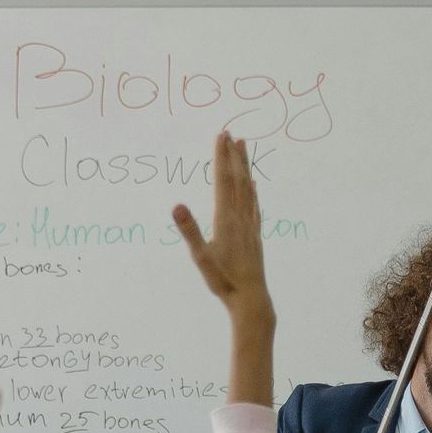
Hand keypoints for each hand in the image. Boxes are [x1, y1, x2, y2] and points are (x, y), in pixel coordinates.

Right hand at [175, 133, 274, 407]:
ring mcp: (250, 226)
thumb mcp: (201, 258)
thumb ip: (189, 230)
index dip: (221, 157)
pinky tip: (253, 185)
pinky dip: (252, 190)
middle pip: (238, 179)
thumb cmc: (223, 281)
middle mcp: (240, 218)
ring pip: (248, 189)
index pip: (223, 180)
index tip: (221, 135)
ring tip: (244, 147)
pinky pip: (254, 206)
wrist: (251, 300)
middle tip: (231, 133)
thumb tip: (176, 206)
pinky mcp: (255, 236)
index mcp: (226, 219)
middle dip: (233, 155)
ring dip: (244, 167)